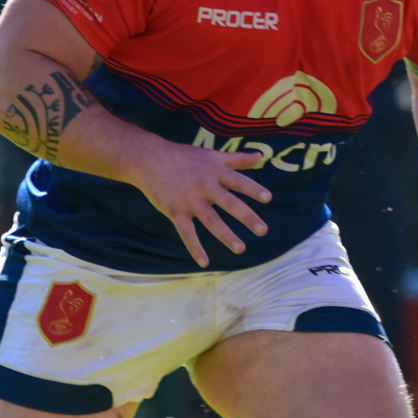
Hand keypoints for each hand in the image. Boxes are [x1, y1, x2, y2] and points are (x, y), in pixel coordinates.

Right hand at [131, 145, 270, 267]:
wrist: (150, 159)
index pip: (238, 181)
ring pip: (211, 220)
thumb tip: (261, 156)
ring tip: (241, 249)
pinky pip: (186, 232)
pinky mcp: (175, 210)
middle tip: (263, 230)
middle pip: (229, 203)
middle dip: (246, 217)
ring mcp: (189, 199)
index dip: (252, 189)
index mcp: (215, 172)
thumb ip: (238, 159)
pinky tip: (204, 262)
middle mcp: (205, 185)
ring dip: (226, 235)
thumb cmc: (184, 157)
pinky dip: (195, 248)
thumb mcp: (212, 155)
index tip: (267, 198)